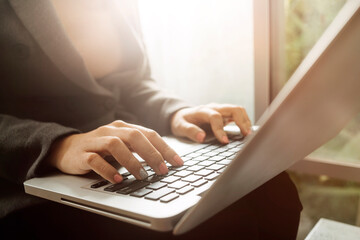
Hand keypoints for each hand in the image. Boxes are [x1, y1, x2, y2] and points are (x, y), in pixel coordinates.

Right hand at [47, 120, 182, 182]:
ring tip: (143, 176)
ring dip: (131, 161)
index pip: (149, 134)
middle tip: (162, 170)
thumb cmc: (100, 149)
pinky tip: (119, 179)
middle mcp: (111, 130)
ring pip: (115, 145)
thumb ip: (139, 149)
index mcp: (124, 127)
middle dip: (151, 153)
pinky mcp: (82, 154)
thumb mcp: (122, 146)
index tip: (177, 162)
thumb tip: (164, 162)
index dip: (164, 148)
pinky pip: (95, 160)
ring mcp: (95, 141)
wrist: (66, 149)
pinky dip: (108, 170)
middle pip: (134, 136)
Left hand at [171, 103, 251, 143]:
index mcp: (202, 111)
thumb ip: (190, 131)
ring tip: (248, 134)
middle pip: (232, 109)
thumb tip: (201, 137)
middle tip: (245, 135)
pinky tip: (246, 132)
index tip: (225, 142)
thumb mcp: (180, 127)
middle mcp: (213, 108)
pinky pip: (238, 115)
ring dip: (245, 121)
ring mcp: (220, 110)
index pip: (215, 117)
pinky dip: (244, 122)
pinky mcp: (225, 115)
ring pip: (238, 110)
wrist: (182, 116)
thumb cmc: (181, 122)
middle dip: (241, 121)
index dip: (221, 129)